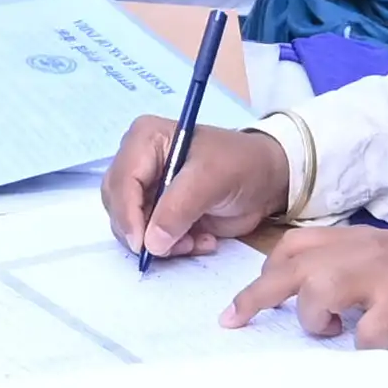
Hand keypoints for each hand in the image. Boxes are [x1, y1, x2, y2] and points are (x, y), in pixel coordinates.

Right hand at [102, 117, 289, 257]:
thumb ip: (178, 208)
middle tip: (177, 245)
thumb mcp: (212, 179)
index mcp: (145, 140)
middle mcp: (138, 162)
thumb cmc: (242, 165)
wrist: (268, 180)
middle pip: (118, 206)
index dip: (127, 214)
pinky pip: (150, 239)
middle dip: (145, 231)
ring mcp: (147, 189)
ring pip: (132, 227)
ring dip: (162, 243)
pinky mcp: (159, 212)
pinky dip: (173, 247)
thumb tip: (150, 243)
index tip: (142, 244)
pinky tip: (200, 241)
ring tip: (195, 241)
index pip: (121, 181)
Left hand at [228, 221, 387, 347]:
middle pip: (292, 267)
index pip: (292, 247)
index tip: (238, 307)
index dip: (261, 276)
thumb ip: (346, 270)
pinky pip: (366, 332)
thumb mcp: (384, 259)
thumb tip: (304, 300)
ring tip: (331, 332)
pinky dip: (365, 347)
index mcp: (354, 239)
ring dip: (315, 319)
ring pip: (318, 292)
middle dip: (256, 297)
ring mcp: (382, 274)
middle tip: (235, 322)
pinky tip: (377, 348)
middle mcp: (362, 250)